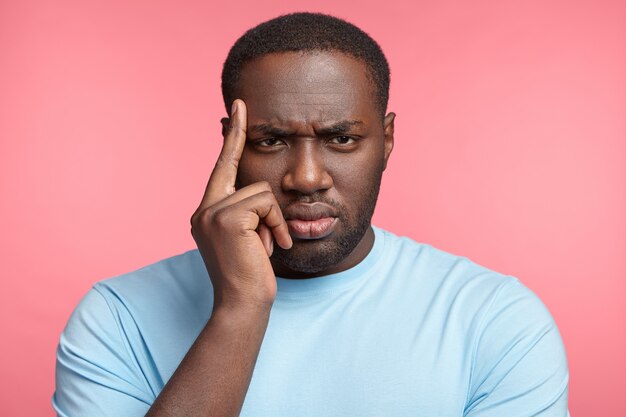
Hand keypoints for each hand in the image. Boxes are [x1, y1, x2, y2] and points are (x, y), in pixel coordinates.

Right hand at [190, 99, 291, 309]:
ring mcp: (211, 212)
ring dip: (273, 222)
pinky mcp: (225, 217)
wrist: (243, 305)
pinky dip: (275, 225)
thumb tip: (262, 193)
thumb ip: (248, 212)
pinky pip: (266, 203)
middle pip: (252, 182)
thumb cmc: (251, 276)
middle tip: (263, 246)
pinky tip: (267, 248)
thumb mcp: (249, 238)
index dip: (232, 135)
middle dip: (268, 214)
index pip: (223, 165)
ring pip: (262, 192)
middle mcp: (203, 209)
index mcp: (207, 212)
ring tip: (264, 248)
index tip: (239, 106)